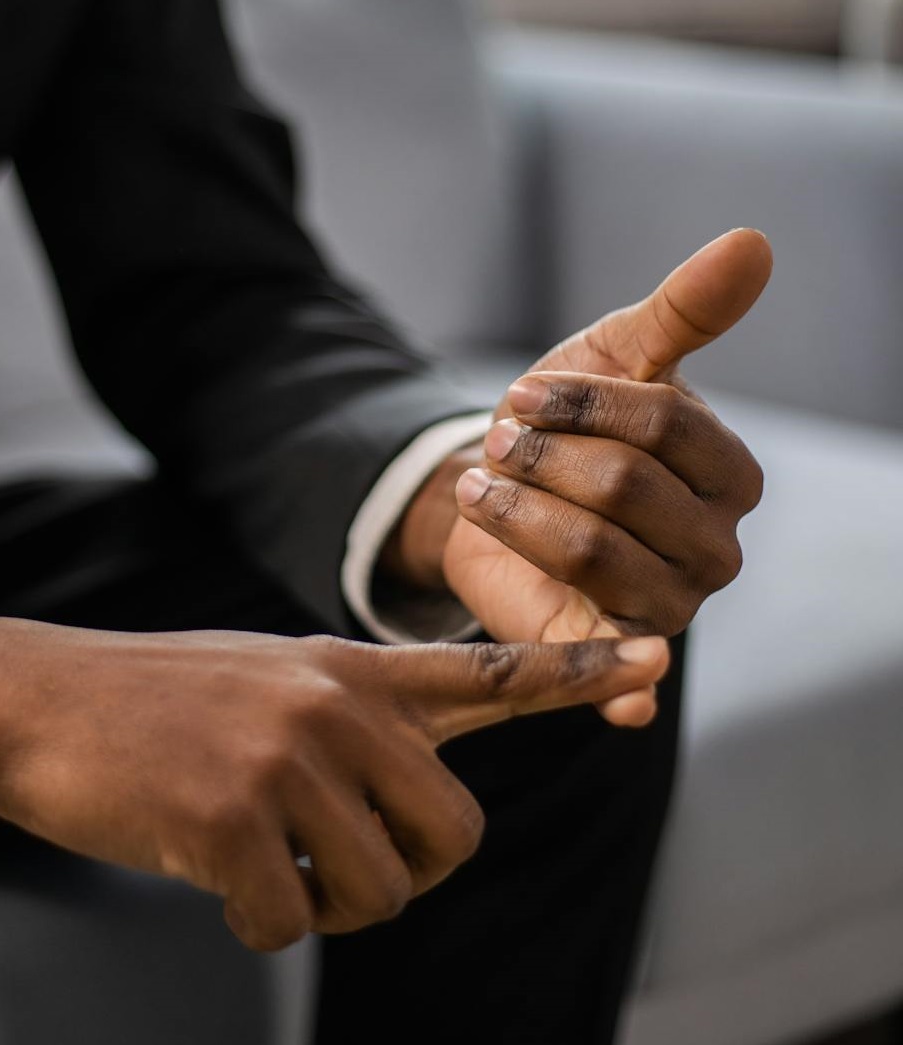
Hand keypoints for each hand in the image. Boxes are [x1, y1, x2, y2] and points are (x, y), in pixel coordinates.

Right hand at [0, 603, 668, 950]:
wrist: (27, 700)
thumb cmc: (149, 701)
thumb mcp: (267, 678)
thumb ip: (351, 716)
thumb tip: (418, 784)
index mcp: (346, 671)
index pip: (485, 672)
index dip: (577, 671)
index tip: (657, 657)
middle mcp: (333, 705)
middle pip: (454, 834)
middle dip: (408, 877)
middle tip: (340, 873)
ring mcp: (285, 756)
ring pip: (379, 890)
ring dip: (324, 904)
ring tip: (261, 864)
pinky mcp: (231, 815)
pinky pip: (290, 921)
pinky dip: (255, 923)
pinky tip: (209, 877)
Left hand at [389, 230, 770, 724]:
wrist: (498, 486)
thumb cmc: (567, 423)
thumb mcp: (615, 355)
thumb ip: (684, 310)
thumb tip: (755, 241)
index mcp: (727, 474)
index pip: (667, 426)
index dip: (586, 405)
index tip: (522, 393)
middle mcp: (712, 545)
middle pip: (626, 489)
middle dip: (542, 458)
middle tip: (494, 443)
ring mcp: (667, 605)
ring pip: (594, 551)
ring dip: (519, 512)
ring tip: (479, 488)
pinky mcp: (608, 649)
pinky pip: (621, 673)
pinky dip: (624, 695)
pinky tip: (619, 707)